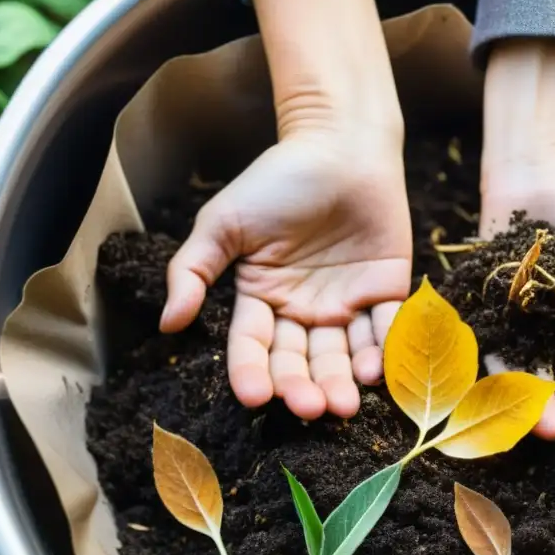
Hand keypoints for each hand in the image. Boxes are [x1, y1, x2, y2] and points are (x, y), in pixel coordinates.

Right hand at [160, 0, 411, 418]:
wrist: (341, 145)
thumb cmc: (278, 179)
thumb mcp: (225, 222)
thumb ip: (194, 270)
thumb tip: (167, 324)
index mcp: (263, 298)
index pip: (254, 345)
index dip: (252, 371)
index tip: (254, 397)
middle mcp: (304, 310)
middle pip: (301, 359)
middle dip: (304, 387)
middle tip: (310, 409)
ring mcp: (347, 304)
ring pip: (343, 354)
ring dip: (344, 381)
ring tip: (344, 405)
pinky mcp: (386, 292)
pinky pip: (386, 328)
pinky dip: (383, 350)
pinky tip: (376, 372)